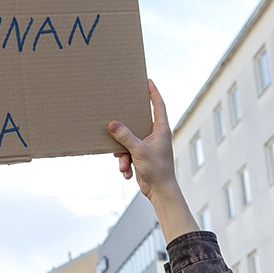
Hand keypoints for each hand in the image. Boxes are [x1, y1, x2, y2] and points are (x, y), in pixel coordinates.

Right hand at [111, 80, 197, 241]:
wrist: (160, 192)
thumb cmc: (157, 170)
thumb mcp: (138, 151)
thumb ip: (125, 136)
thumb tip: (112, 124)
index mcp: (161, 130)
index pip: (158, 105)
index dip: (153, 92)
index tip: (148, 80)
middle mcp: (156, 136)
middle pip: (139, 122)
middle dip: (126, 127)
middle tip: (119, 110)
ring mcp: (148, 146)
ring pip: (129, 141)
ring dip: (123, 153)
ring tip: (124, 164)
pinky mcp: (142, 157)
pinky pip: (127, 154)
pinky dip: (125, 163)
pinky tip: (126, 172)